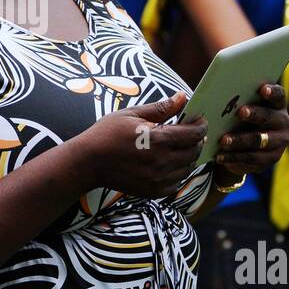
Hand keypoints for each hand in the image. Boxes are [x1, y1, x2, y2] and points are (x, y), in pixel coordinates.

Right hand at [75, 92, 207, 198]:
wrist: (88, 162)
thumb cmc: (107, 133)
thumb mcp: (132, 114)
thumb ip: (161, 108)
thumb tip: (182, 96)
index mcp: (159, 139)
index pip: (193, 133)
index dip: (201, 126)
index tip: (200, 120)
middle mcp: (162, 161)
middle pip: (194, 151)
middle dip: (196, 140)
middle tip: (191, 132)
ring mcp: (158, 179)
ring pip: (187, 168)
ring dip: (188, 157)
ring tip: (179, 147)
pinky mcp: (153, 191)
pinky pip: (176, 183)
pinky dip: (178, 173)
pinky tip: (169, 164)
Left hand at [212, 83, 288, 176]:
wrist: (246, 146)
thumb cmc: (241, 119)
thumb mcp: (241, 109)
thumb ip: (237, 103)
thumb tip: (218, 98)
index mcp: (277, 104)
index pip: (279, 95)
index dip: (272, 92)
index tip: (263, 89)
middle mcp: (282, 122)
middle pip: (269, 117)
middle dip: (254, 114)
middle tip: (240, 112)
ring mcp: (279, 142)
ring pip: (259, 140)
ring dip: (239, 140)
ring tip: (223, 140)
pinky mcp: (271, 159)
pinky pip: (252, 158)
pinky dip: (234, 157)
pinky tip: (220, 156)